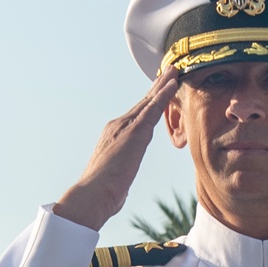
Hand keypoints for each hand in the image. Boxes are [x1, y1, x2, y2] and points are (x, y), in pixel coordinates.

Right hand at [53, 71, 179, 230]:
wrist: (92, 194)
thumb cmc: (102, 194)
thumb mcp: (114, 181)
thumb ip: (119, 177)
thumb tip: (119, 189)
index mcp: (113, 136)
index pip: (135, 116)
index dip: (148, 102)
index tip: (157, 91)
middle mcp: (117, 126)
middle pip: (142, 103)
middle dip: (156, 87)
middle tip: (169, 72)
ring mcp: (125, 127)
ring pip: (148, 101)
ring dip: (162, 85)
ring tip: (174, 71)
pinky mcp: (135, 132)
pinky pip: (152, 109)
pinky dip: (163, 95)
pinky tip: (173, 84)